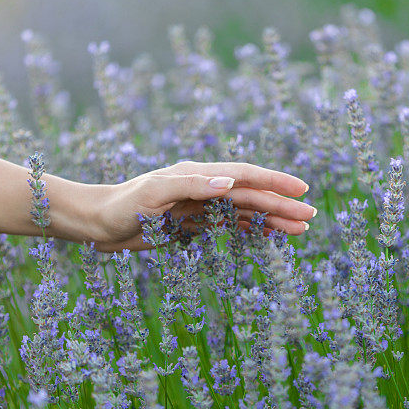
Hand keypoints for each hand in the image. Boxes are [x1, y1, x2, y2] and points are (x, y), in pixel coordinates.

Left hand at [85, 161, 315, 250]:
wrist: (97, 224)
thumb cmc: (121, 206)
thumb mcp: (153, 194)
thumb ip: (192, 185)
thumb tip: (229, 182)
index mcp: (197, 174)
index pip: (244, 176)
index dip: (274, 181)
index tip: (301, 189)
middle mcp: (203, 187)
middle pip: (251, 196)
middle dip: (282, 205)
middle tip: (311, 217)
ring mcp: (199, 206)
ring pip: (244, 212)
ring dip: (271, 219)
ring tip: (299, 230)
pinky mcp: (192, 223)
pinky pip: (228, 225)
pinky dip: (250, 229)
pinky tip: (267, 235)